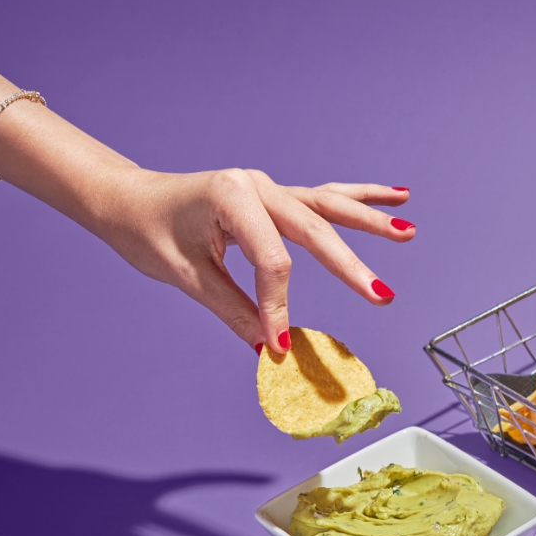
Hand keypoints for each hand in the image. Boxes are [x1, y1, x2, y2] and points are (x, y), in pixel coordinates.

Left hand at [91, 167, 412, 351]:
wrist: (127, 199)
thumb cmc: (147, 232)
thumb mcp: (187, 276)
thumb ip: (235, 310)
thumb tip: (273, 349)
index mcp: (232, 198)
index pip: (273, 261)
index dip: (279, 306)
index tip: (280, 345)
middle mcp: (258, 185)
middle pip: (313, 230)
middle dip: (350, 265)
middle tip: (382, 297)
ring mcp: (270, 187)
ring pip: (329, 207)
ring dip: (370, 222)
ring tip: (409, 232)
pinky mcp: (276, 196)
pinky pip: (325, 198)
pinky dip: (360, 198)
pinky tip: (396, 196)